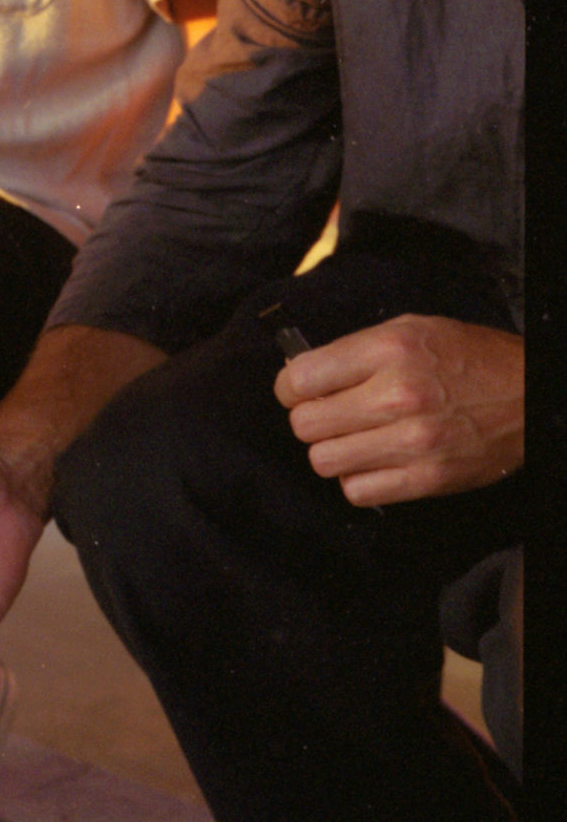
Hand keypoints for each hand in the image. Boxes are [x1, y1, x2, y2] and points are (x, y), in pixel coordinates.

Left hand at [276, 315, 523, 503]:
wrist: (531, 395)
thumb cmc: (471, 359)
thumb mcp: (412, 330)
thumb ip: (355, 350)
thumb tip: (302, 373)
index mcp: (390, 350)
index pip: (300, 379)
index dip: (291, 387)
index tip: (300, 390)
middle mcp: (397, 395)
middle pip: (304, 424)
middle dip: (310, 419)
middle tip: (330, 414)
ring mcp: (412, 441)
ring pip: (323, 461)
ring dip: (333, 451)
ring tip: (356, 437)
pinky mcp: (426, 478)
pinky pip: (356, 491)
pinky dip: (358, 479)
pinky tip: (375, 460)